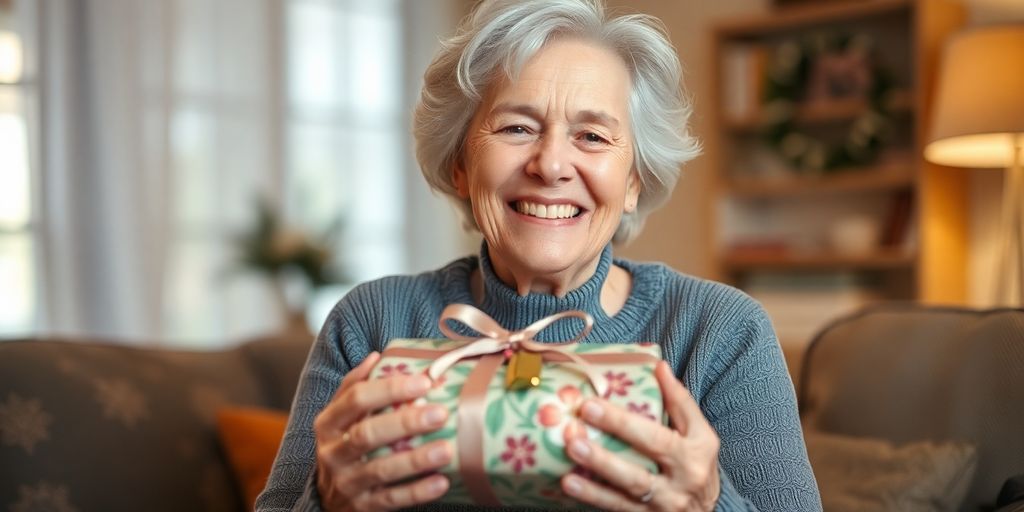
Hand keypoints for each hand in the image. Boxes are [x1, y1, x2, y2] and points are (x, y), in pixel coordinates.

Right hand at [313, 352, 453, 510]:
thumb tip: (377, 356)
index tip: (424, 381)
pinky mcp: (362, 507)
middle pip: (366, 435)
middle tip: (440, 413)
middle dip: (404, 422)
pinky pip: (391, 500)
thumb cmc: (344, 446)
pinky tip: (441, 482)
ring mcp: (346, 483)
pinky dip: (417, 492)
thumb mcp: (340, 418)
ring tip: (446, 449)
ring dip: (415, 459)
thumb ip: (354, 387)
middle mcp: (332, 453)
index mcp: (328, 424)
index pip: (355, 399)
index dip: (389, 388)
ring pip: (380, 470)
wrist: (326, 499)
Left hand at [560, 361, 720, 510]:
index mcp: (694, 453)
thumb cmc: (697, 462)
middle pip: (639, 470)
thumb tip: (658, 366)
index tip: (591, 405)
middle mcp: (680, 483)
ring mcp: (663, 506)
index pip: (657, 436)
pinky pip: (619, 510)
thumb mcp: (699, 432)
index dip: (623, 422)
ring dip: (594, 483)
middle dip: (604, 456)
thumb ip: (680, 401)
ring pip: (626, 495)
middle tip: (574, 436)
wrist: (710, 510)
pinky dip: (595, 498)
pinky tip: (571, 485)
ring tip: (569, 469)